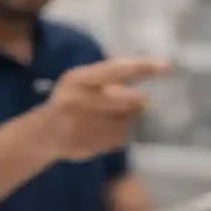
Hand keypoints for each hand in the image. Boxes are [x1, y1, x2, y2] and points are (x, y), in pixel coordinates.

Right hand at [40, 58, 162, 160]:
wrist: (44, 133)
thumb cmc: (72, 99)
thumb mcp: (83, 80)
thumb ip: (110, 76)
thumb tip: (154, 70)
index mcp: (78, 79)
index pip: (116, 69)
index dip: (143, 67)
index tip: (166, 66)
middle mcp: (78, 100)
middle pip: (130, 101)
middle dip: (138, 102)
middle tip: (138, 102)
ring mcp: (81, 125)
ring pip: (127, 122)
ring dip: (127, 120)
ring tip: (111, 118)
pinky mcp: (87, 145)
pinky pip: (119, 139)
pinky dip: (119, 135)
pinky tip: (105, 131)